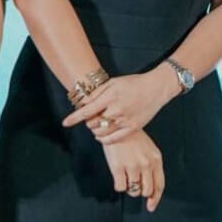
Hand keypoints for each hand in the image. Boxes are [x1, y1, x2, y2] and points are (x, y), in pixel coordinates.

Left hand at [62, 66, 177, 144]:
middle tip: (93, 116)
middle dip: (89, 121)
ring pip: (101, 133)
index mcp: (111, 97)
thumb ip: (97, 93)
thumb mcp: (113, 82)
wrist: (156, 88)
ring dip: (95, 130)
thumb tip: (83, 104)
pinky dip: (104, 139)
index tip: (65, 123)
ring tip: (98, 123)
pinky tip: (101, 136)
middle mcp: (117, 110)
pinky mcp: (133, 128)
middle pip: (93, 123)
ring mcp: (125, 121)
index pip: (87, 111)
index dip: (74, 118)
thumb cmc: (134, 83)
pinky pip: (113, 139)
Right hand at [101, 130, 164, 211]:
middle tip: (133, 182)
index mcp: (156, 159)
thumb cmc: (132, 137)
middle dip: (140, 190)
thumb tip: (149, 188)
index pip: (159, 185)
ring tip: (125, 175)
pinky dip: (118, 185)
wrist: (115, 125)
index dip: (155, 199)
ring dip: (129, 187)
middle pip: (146, 190)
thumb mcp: (148, 149)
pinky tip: (118, 175)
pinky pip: (120, 187)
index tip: (150, 206)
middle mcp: (146, 164)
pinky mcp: (118, 167)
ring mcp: (132, 166)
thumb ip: (152, 166)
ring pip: (133, 191)